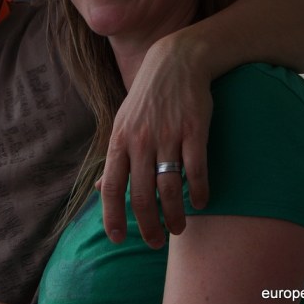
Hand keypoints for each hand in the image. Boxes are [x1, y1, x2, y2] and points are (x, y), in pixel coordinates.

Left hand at [98, 34, 211, 247]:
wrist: (176, 61)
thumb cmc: (147, 98)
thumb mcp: (123, 124)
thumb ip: (114, 158)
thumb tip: (101, 188)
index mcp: (119, 140)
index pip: (111, 186)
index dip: (112, 216)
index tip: (117, 238)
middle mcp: (140, 140)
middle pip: (140, 194)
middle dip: (147, 225)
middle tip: (155, 241)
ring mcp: (168, 135)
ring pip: (169, 188)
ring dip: (174, 215)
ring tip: (178, 228)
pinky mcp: (194, 130)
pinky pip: (196, 169)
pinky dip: (199, 191)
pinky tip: (202, 203)